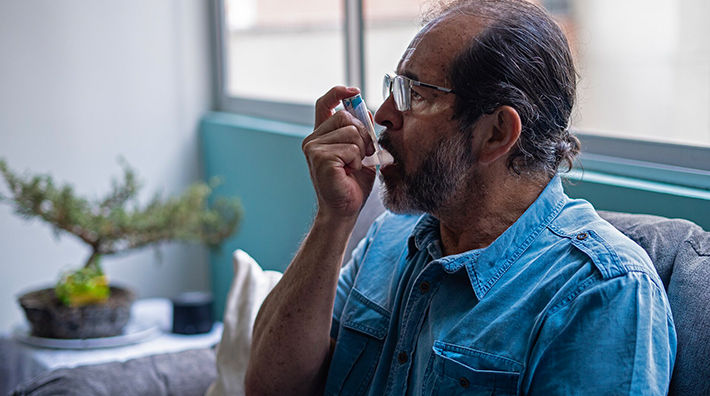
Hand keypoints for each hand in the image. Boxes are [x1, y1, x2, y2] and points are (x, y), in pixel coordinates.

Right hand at [302, 86, 376, 220]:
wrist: (345, 210)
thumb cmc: (352, 185)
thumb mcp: (361, 152)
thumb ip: (361, 131)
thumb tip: (366, 111)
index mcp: (321, 136)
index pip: (325, 104)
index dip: (338, 93)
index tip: (353, 91)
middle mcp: (313, 139)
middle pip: (346, 116)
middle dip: (362, 134)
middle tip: (362, 155)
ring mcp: (314, 148)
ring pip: (351, 131)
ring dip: (361, 150)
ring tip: (353, 166)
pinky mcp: (320, 157)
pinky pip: (351, 148)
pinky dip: (357, 160)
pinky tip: (348, 172)